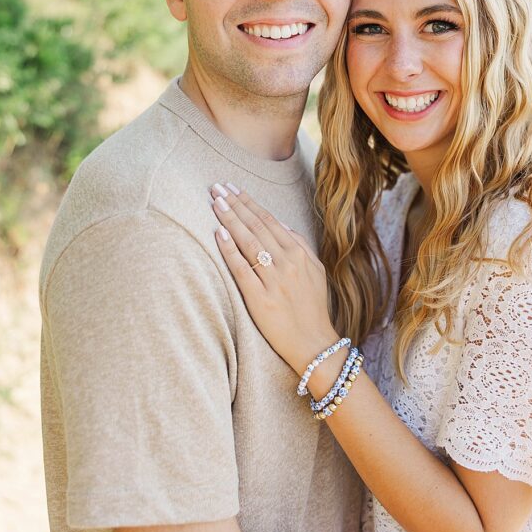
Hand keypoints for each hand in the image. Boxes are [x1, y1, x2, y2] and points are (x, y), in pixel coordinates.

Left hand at [210, 183, 337, 373]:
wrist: (314, 343)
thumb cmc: (313, 307)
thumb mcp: (316, 271)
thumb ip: (300, 245)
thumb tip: (280, 224)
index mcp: (300, 254)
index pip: (269, 221)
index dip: (249, 202)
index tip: (233, 188)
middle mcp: (287, 262)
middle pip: (256, 226)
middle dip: (235, 205)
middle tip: (217, 188)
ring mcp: (274, 280)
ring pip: (248, 242)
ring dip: (230, 220)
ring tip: (215, 203)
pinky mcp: (260, 298)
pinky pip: (241, 269)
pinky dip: (229, 250)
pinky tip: (218, 234)